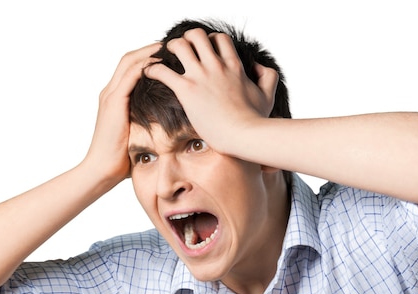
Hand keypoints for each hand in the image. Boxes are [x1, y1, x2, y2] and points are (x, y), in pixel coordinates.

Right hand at [84, 43, 160, 181]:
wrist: (102, 170)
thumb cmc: (121, 158)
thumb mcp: (138, 134)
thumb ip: (147, 121)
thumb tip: (170, 123)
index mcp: (114, 98)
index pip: (131, 68)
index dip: (148, 57)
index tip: (168, 53)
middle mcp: (109, 93)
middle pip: (129, 59)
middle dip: (149, 49)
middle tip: (170, 43)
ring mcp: (110, 97)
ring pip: (129, 63)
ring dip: (148, 52)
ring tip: (167, 47)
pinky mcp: (113, 103)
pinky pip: (128, 77)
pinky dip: (143, 67)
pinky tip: (159, 63)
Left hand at [144, 29, 278, 154]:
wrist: (245, 135)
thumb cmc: (256, 120)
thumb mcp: (268, 94)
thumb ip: (267, 76)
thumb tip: (257, 67)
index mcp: (233, 65)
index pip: (218, 39)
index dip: (209, 41)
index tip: (202, 51)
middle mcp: (215, 66)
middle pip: (196, 35)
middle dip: (186, 39)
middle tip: (180, 52)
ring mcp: (200, 77)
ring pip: (178, 45)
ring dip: (168, 49)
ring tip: (163, 58)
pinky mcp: (187, 91)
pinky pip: (162, 71)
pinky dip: (152, 69)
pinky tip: (149, 73)